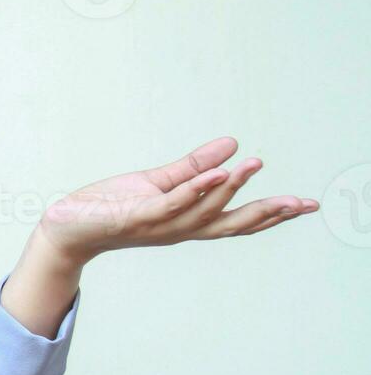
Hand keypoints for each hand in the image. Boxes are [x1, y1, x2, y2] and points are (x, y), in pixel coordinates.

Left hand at [36, 136, 318, 265]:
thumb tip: (233, 145)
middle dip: (267, 213)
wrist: (68, 225)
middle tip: (302, 203)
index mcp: (187, 222)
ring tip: (253, 164)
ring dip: (230, 188)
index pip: (236, 219)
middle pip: (231, 224)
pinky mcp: (136, 216)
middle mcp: (178, 229)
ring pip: (203, 210)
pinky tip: (215, 175)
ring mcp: (158, 225)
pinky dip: (194, 190)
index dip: (271, 213)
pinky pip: (171, 204)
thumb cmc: (111, 207)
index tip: (306, 205)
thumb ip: (195, 167)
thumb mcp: (159, 182)